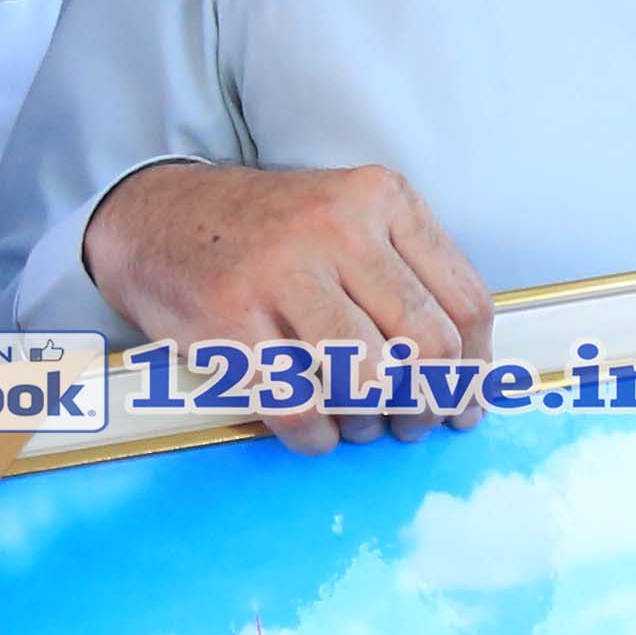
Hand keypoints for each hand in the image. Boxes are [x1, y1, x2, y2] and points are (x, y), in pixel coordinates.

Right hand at [82, 161, 492, 449]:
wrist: (159, 216)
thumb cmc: (269, 234)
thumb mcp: (350, 221)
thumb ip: (410, 277)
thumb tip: (469, 374)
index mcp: (381, 199)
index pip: (465, 301)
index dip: (476, 370)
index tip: (466, 400)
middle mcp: (336, 227)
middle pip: (428, 344)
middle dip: (431, 403)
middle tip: (415, 421)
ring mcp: (280, 271)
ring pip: (370, 379)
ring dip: (374, 421)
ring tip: (362, 422)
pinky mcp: (229, 319)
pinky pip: (300, 406)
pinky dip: (317, 435)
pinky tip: (315, 426)